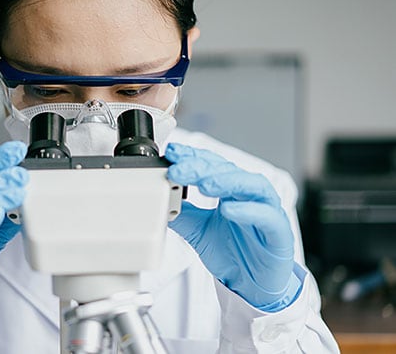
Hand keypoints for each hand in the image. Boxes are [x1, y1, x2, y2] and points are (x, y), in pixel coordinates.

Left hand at [165, 143, 300, 311]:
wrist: (253, 286)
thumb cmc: (233, 253)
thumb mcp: (199, 232)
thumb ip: (182, 215)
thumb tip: (159, 202)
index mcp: (232, 191)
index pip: (212, 166)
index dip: (193, 157)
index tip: (173, 154)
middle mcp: (250, 195)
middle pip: (228, 172)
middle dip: (202, 168)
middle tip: (179, 168)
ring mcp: (267, 211)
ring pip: (252, 186)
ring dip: (227, 181)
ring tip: (204, 183)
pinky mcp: (279, 232)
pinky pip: (267, 216)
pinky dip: (248, 210)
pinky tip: (229, 209)